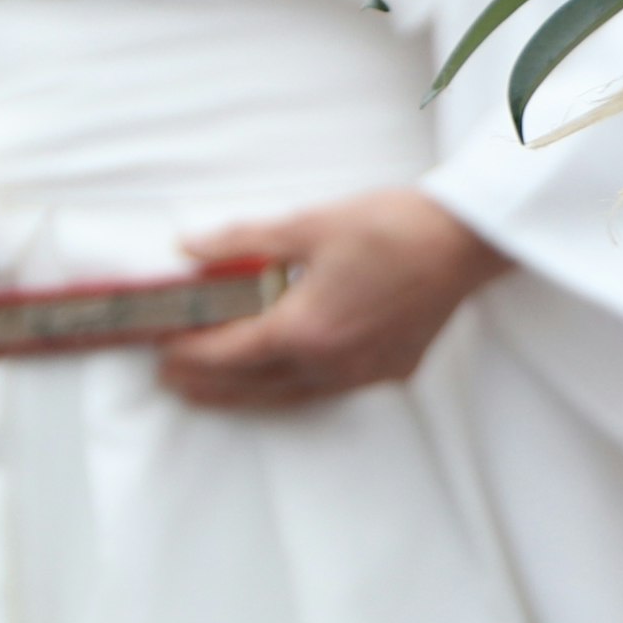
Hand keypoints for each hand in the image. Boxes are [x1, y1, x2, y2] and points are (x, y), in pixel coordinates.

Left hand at [158, 191, 508, 409]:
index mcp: (304, 329)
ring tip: (215, 393)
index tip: (159, 348)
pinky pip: (327, 391)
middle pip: (253, 387)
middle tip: (172, 381)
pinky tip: (283, 381)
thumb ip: (242, 243)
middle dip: (207, 385)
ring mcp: (363, 373)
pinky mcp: (390, 372)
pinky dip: (292, 390)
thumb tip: (190, 249)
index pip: (228, 353)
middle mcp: (331, 363)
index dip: (188, 352)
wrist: (463, 244)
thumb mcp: (306, 225)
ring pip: (290, 397)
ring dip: (246, 396)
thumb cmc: (390, 229)